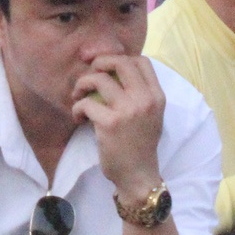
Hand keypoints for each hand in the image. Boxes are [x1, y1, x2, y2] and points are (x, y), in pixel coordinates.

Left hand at [73, 54, 167, 194]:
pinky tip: (79, 119)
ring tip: (78, 98)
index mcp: (157, 97)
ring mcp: (128, 111)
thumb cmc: (140, 145)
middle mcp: (145, 100)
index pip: (142, 61)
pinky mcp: (110, 123)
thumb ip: (137, 94)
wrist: (138, 176)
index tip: (106, 69)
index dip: (120, 58)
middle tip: (90, 76)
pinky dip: (77, 109)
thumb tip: (110, 71)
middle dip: (99, 63)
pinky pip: (85, 103)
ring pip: (98, 79)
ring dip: (82, 85)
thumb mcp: (149, 115)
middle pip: (121, 62)